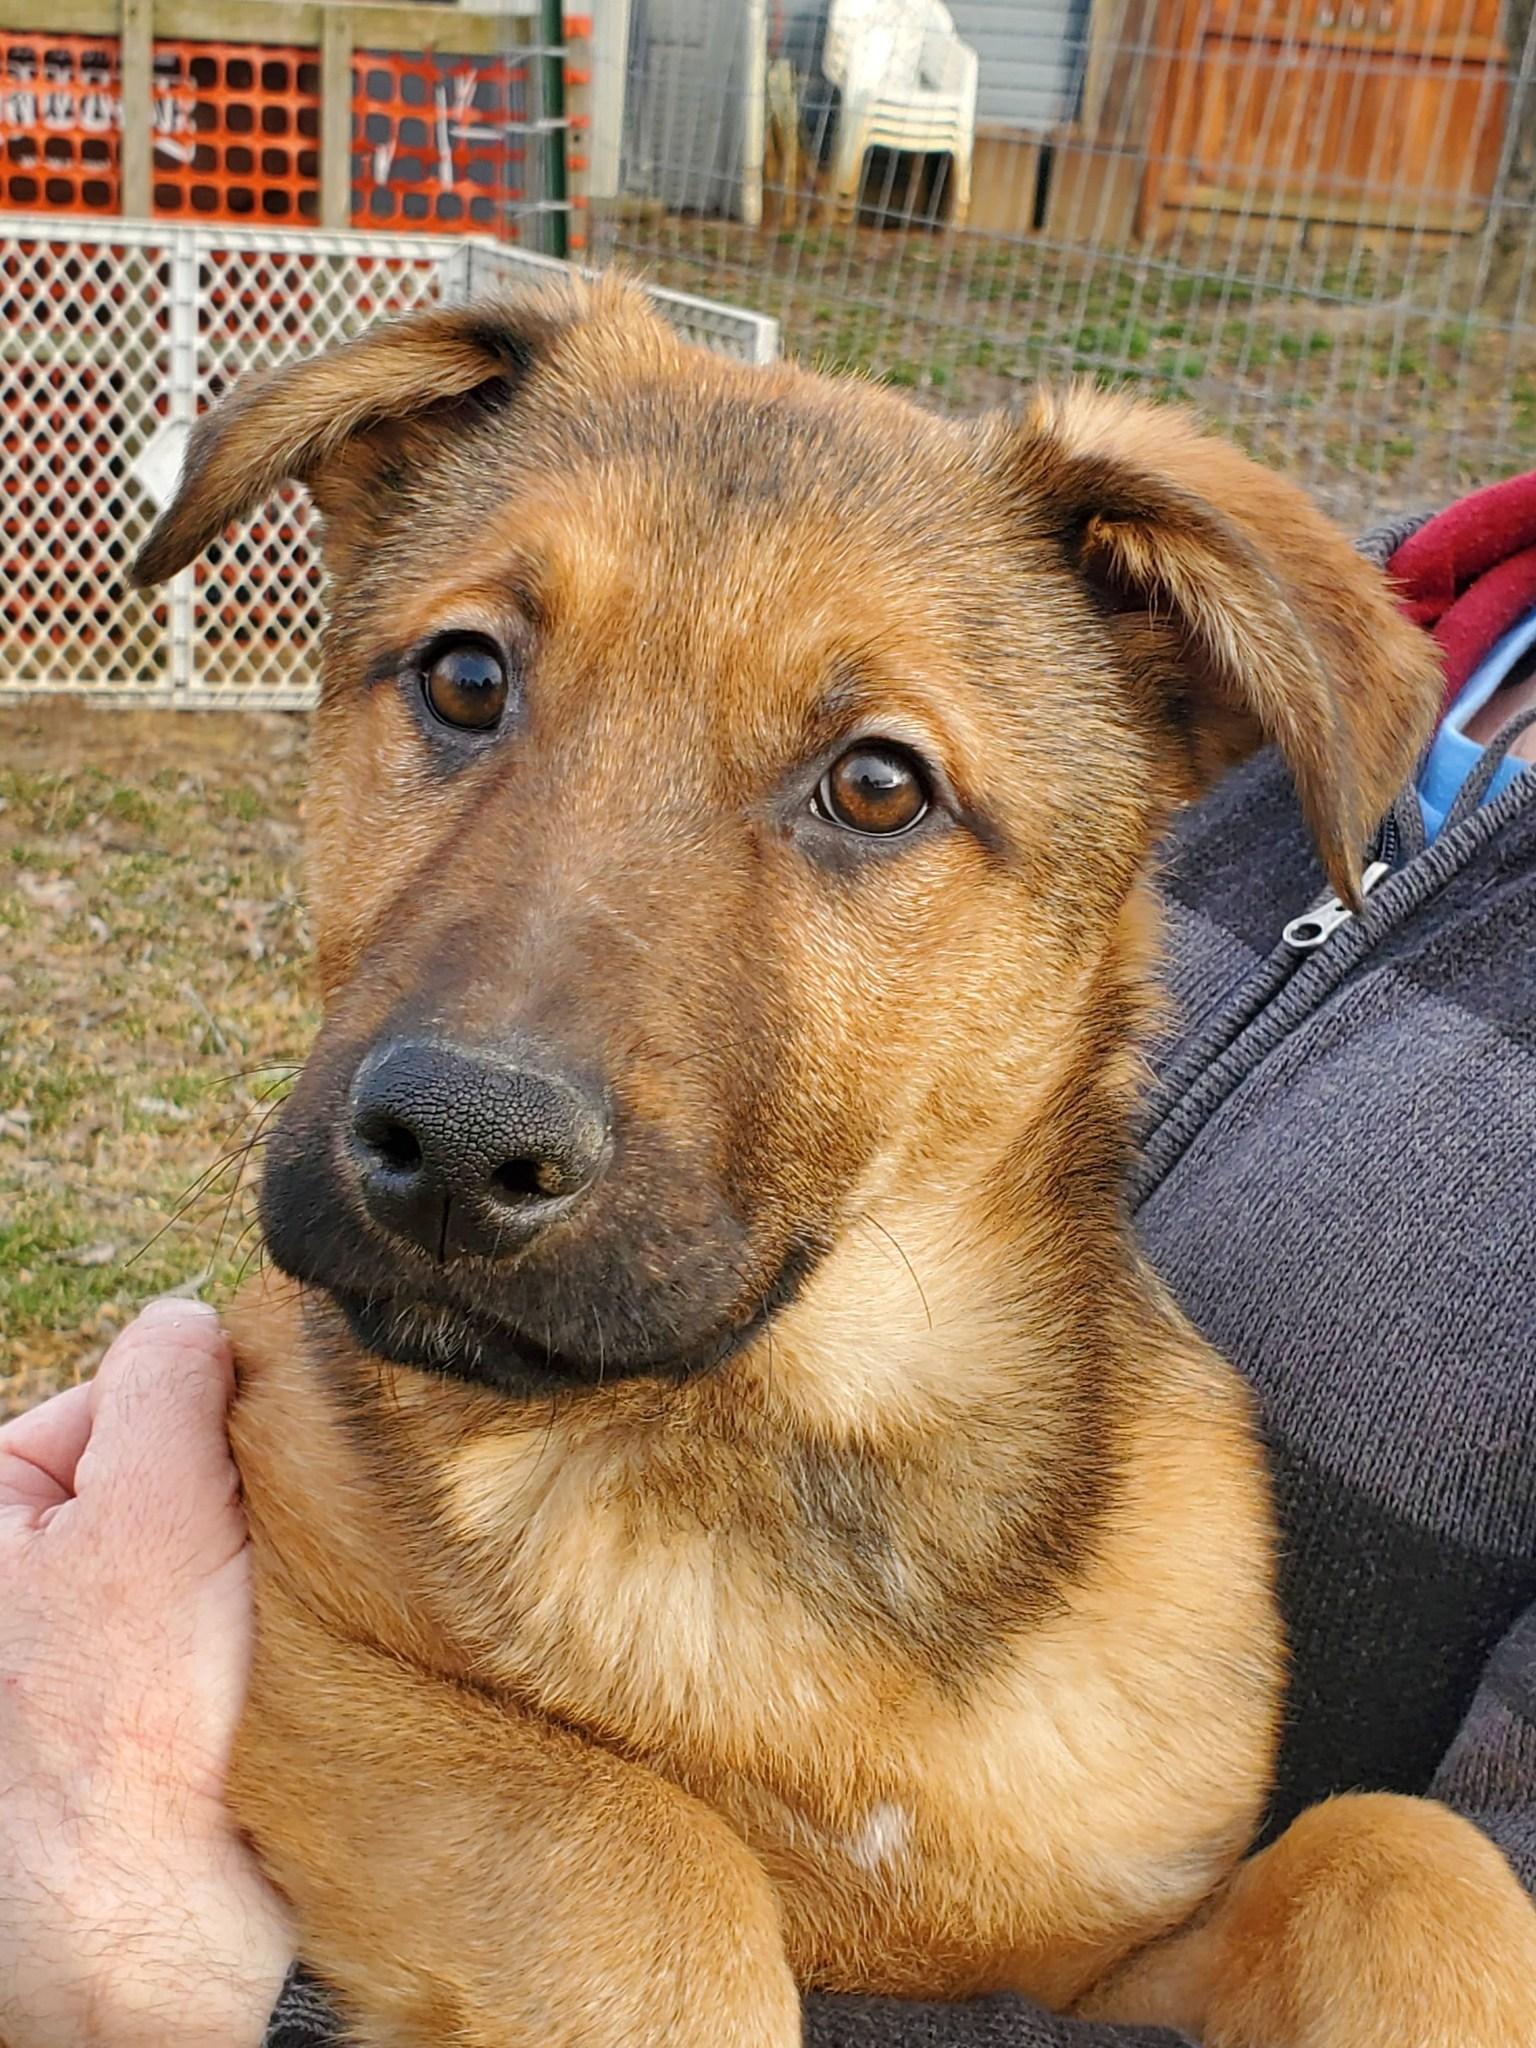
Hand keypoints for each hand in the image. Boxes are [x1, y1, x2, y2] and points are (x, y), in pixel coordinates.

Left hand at [0, 1299, 292, 2047]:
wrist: (168, 1951)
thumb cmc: (140, 1740)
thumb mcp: (151, 1515)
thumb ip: (166, 1380)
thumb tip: (195, 1319)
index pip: (114, 1397)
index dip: (200, 1420)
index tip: (243, 1478)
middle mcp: (13, 1586)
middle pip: (157, 1470)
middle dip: (225, 1495)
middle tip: (256, 1562)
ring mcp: (63, 1652)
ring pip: (193, 1542)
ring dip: (247, 1561)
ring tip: (261, 1625)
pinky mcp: (119, 1711)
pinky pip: (204, 1616)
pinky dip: (246, 1624)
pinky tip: (263, 1666)